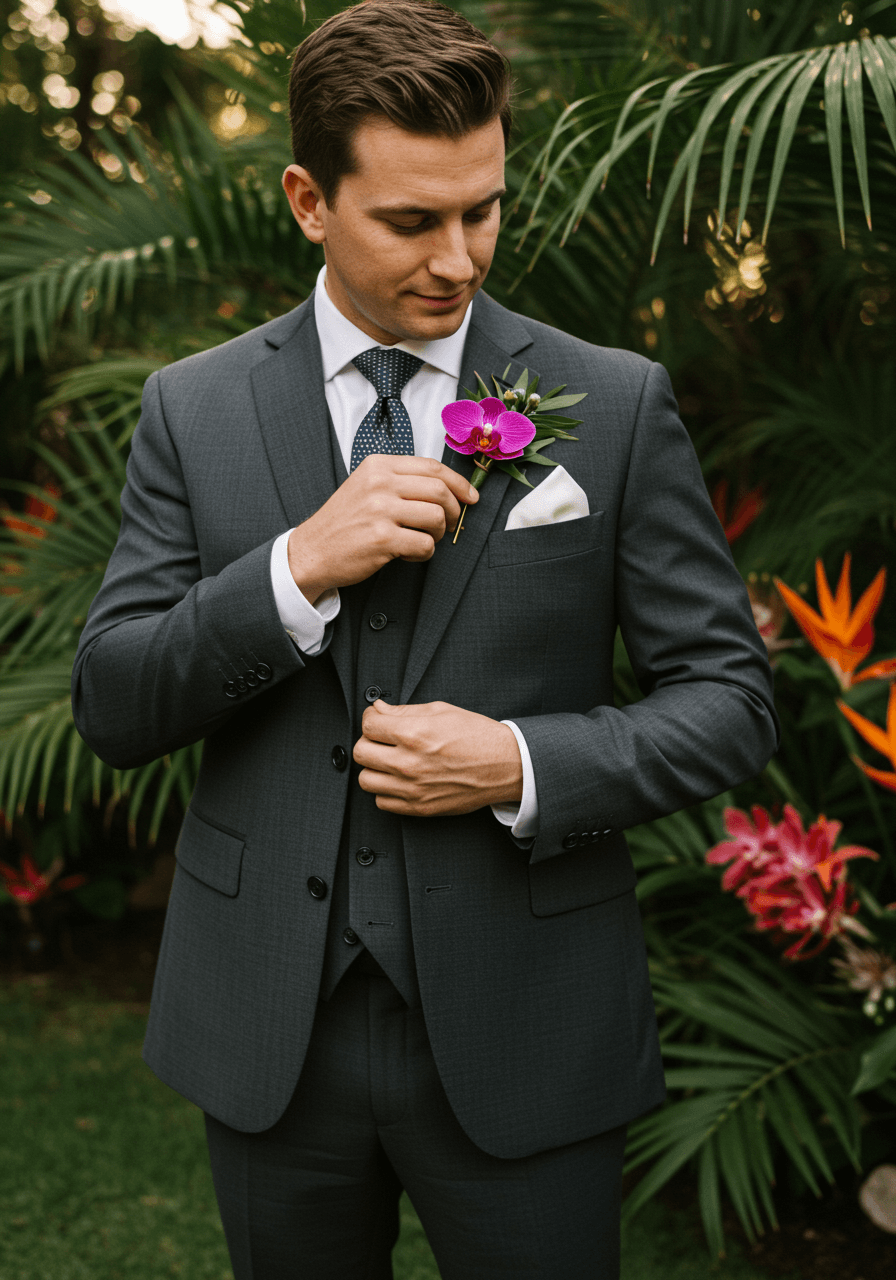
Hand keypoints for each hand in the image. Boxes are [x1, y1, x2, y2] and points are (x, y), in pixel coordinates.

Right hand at [287, 455, 476, 603]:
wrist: (312, 551)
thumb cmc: (343, 522)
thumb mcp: (366, 486)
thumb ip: (399, 481)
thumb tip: (445, 488)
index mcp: (378, 466)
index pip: (432, 467)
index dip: (459, 483)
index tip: (470, 497)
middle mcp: (379, 484)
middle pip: (439, 490)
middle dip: (453, 510)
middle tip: (449, 524)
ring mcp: (380, 511)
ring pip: (436, 517)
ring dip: (439, 534)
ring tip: (425, 540)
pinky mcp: (383, 539)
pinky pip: (425, 544)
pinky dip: (425, 553)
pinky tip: (410, 554)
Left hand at [353, 700, 523, 816]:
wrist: (504, 765)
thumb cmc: (477, 736)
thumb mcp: (441, 711)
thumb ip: (404, 711)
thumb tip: (379, 709)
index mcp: (414, 734)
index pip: (368, 724)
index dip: (371, 718)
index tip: (378, 720)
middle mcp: (410, 762)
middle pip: (361, 752)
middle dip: (369, 742)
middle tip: (383, 740)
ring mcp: (413, 788)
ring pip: (366, 780)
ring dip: (374, 768)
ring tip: (389, 761)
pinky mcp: (419, 807)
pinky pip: (382, 802)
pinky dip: (386, 791)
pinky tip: (399, 780)